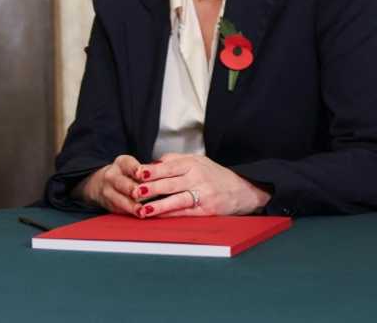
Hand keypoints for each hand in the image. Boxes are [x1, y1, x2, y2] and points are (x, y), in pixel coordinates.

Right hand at [75, 155, 143, 216]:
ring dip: (130, 205)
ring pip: (117, 199)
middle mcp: (112, 176)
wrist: (101, 182)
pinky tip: (141, 215)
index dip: (135, 168)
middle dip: (130, 187)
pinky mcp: (109, 205)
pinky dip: (131, 213)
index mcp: (121, 163)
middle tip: (139, 192)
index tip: (142, 173)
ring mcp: (108, 191)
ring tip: (141, 211)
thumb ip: (148, 170)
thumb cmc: (127, 173)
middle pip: (120, 182)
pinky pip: (119, 209)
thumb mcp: (133, 166)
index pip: (127, 164)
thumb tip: (167, 170)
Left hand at [132, 153, 270, 216]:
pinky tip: (158, 216)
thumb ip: (174, 160)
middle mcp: (197, 178)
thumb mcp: (197, 160)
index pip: (168, 166)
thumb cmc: (214, 175)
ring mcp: (203, 195)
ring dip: (158, 205)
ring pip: (176, 199)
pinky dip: (170, 214)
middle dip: (150, 188)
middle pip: (169, 183)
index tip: (136, 173)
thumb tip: (152, 164)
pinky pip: (185, 212)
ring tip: (143, 209)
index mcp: (192, 163)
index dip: (151, 171)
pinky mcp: (207, 210)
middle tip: (133, 192)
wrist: (243, 189)